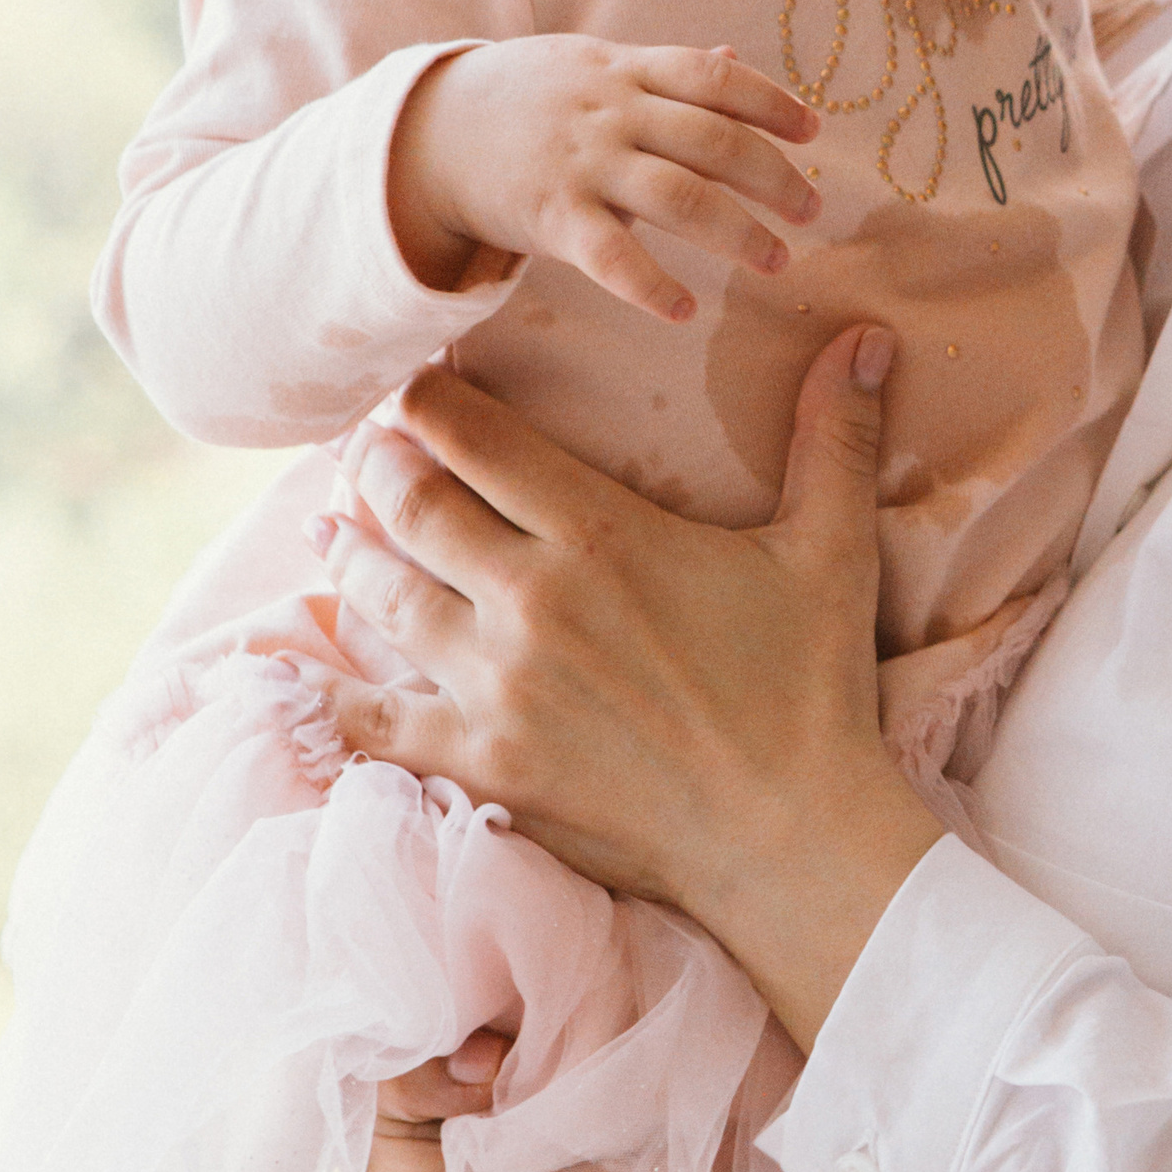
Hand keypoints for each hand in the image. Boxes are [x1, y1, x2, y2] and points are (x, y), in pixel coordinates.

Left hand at [308, 325, 941, 1045]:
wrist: (791, 835)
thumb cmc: (812, 688)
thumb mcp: (830, 550)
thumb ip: (836, 437)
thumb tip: (866, 335)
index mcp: (600, 536)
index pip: (478, 440)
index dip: (431, 402)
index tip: (413, 383)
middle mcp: (529, 601)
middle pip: (413, 506)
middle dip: (378, 465)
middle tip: (364, 447)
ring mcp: (495, 690)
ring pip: (384, 598)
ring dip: (350, 554)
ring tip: (330, 528)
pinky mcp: (480, 767)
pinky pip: (373, 724)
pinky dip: (330, 695)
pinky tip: (304, 673)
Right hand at [387, 38, 819, 323]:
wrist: (428, 132)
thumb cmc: (529, 100)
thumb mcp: (595, 66)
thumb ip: (664, 71)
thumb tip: (735, 57)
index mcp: (626, 70)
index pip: (714, 78)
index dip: (771, 102)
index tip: (815, 132)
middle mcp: (612, 113)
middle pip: (713, 140)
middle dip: (772, 176)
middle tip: (813, 210)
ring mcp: (582, 163)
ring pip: (679, 197)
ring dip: (737, 232)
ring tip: (777, 262)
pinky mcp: (551, 215)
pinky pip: (611, 255)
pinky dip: (652, 285)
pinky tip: (685, 309)